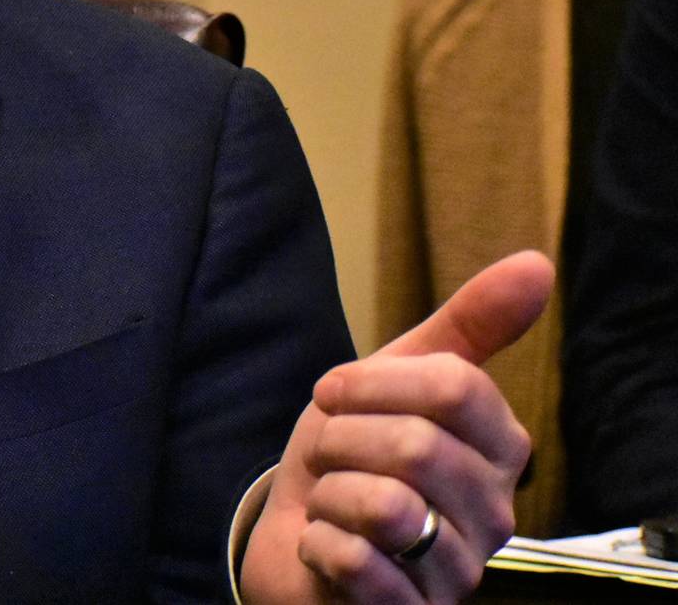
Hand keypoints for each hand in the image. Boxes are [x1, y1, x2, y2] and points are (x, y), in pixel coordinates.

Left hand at [241, 250, 554, 602]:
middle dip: (342, 438)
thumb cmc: (352, 453)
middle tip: (330, 453)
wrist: (295, 532)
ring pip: (385, 505)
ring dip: (330, 493)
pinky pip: (357, 563)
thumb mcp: (398, 374)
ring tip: (333, 501)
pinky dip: (320, 544)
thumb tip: (538, 264)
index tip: (335, 392)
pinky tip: (326, 545)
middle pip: (415, 444)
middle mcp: (494, 514)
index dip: (372, 380)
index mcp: (499, 448)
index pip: (455, 387)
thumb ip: (468, 324)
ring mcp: (456, 569)